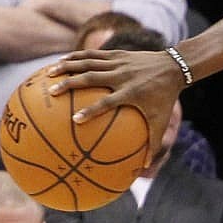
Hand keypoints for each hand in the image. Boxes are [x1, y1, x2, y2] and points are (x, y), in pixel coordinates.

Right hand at [50, 49, 181, 164]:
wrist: (173, 67)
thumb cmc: (165, 99)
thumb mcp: (161, 121)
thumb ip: (153, 143)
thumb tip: (144, 168)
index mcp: (131, 93)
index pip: (107, 103)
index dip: (91, 111)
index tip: (74, 120)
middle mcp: (122, 76)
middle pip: (91, 78)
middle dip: (70, 84)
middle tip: (52, 92)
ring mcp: (118, 63)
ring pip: (89, 63)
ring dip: (68, 67)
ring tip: (49, 73)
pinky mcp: (117, 54)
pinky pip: (94, 55)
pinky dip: (77, 57)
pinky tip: (61, 61)